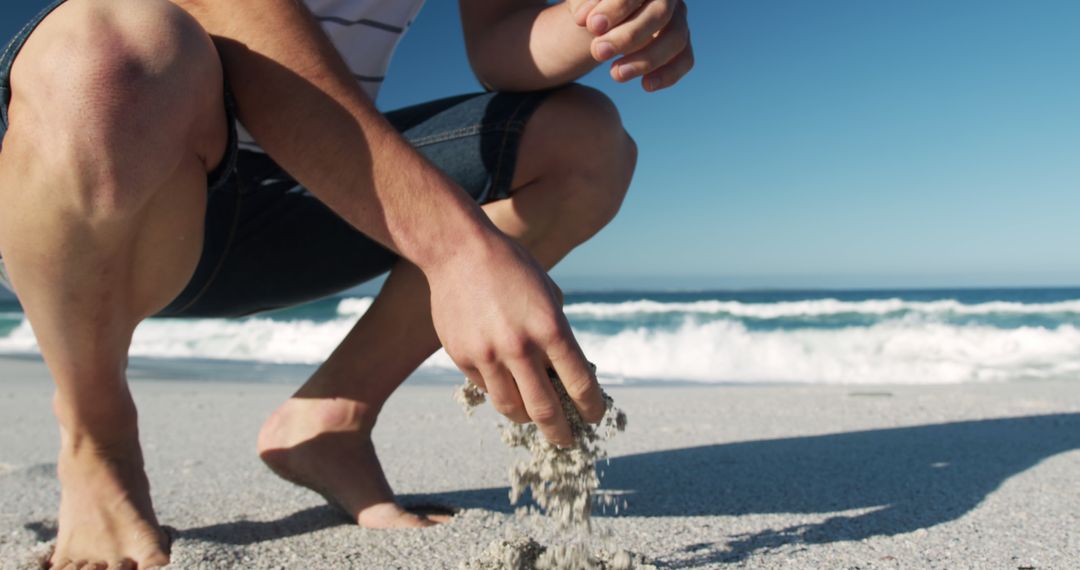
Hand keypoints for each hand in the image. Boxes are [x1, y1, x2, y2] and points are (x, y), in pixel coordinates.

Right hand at [426, 232, 603, 445]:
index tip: (595, 417)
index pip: (580, 384)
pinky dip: (501, 391)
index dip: (592, 407)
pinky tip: (506, 384)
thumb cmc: (512, 267)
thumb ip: (556, 332)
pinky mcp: (462, 357)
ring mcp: (488, 355)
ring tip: (534, 418)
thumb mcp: (548, 293)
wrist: (458, 250)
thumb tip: (563, 370)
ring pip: (512, 408)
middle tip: (567, 441)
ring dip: (527, 419)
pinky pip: (487, 388)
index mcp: (551, 328)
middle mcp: (520, 347)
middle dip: (561, 432)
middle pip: (545, 410)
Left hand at [567, 0, 693, 91]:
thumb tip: (586, 20)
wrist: (604, 20)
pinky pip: (685, 59)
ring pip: (676, 39)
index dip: (616, 8)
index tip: (591, 25)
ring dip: (646, 60)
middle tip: (598, 52)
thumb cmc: (593, 6)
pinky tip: (646, 85)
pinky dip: (669, 74)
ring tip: (615, 74)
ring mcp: (678, 19)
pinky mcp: (681, 43)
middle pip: (660, 13)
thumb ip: (583, 3)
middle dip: (629, 36)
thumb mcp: (584, 2)